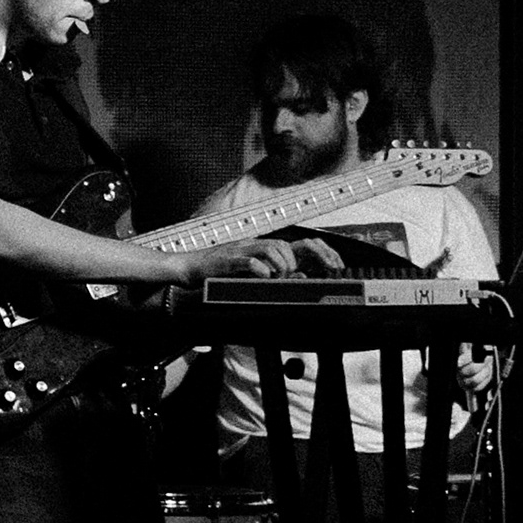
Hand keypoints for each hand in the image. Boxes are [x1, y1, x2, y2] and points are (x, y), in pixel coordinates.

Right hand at [183, 230, 343, 285]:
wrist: (187, 268)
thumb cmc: (218, 273)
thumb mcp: (251, 273)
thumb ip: (276, 273)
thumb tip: (304, 277)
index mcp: (262, 249)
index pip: (296, 244)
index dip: (318, 252)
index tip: (335, 267)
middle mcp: (254, 246)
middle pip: (286, 244)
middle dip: (299, 260)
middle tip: (299, 277)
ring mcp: (240, 251)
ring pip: (271, 248)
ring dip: (281, 265)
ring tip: (280, 279)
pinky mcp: (227, 261)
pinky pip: (249, 261)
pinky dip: (260, 269)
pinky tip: (265, 278)